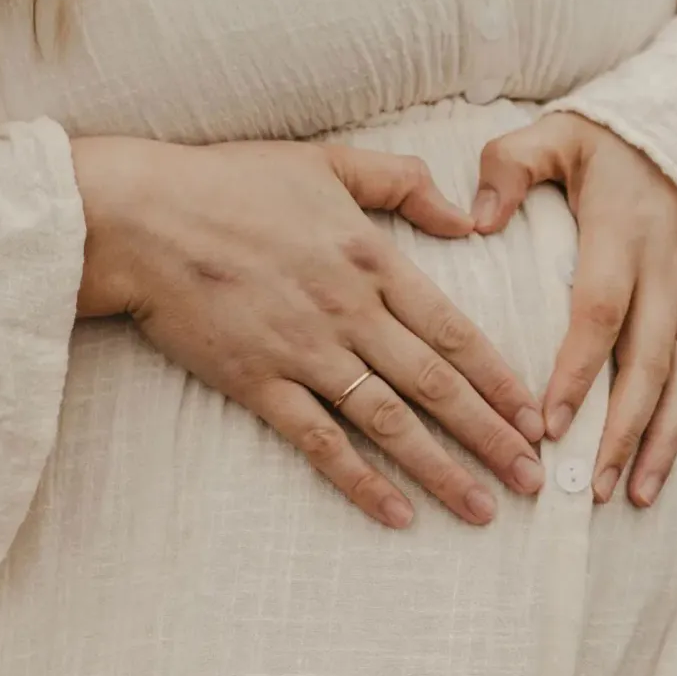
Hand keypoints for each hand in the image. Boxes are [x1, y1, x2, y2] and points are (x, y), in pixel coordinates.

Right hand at [71, 136, 546, 528]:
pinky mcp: (258, 384)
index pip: (453, 331)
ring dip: (441, 469)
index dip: (499, 377)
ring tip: (483, 507)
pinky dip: (360, 479)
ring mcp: (304, 353)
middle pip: (435, 385)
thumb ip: (403, 183)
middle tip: (534, 480)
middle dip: (491, 435)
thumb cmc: (233, 183)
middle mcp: (349, 314)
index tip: (535, 414)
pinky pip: (319, 442)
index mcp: (372, 260)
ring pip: (389, 422)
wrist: (141, 217)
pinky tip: (396, 513)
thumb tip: (465, 220)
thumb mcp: (328, 161)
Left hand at [472, 113, 676, 506]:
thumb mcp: (555, 134)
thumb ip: (507, 168)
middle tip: (593, 487)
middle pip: (650, 362)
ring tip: (638, 495)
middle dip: (621, 430)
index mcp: (625, 233)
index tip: (548, 425)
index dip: (578, 371)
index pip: (601, 311)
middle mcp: (672, 270)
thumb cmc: (611, 141)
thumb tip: (473, 221)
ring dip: (667, 442)